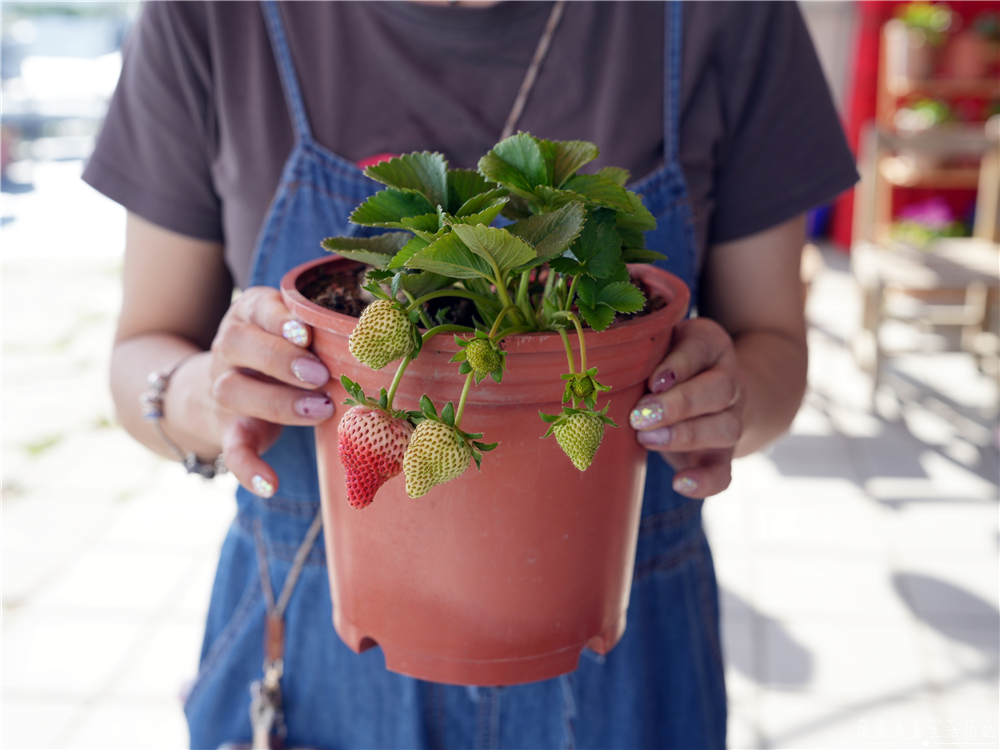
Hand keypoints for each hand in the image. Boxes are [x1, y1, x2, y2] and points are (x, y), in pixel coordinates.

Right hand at [207, 287, 335, 496]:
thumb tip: (379, 334)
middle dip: (281, 359)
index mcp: (250, 316)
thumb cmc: (283, 351)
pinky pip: (231, 451)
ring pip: (232, 391)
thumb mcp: (294, 330)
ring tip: (320, 410)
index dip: (280, 321)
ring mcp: (224, 390)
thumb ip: (321, 329)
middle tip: (320, 375)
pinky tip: (271, 484)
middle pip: (238, 345)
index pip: (257, 309)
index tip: (307, 334)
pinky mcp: (229, 431)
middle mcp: (229, 348)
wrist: (219, 389)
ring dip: (277, 402)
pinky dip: (249, 470)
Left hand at [629, 317, 745, 498]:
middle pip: (720, 390)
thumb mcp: (656, 349)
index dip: (678, 366)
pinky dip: (706, 481)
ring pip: (727, 428)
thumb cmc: (664, 366)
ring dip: (686, 436)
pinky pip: (725, 471)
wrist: (705, 394)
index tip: (652, 383)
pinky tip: (680, 483)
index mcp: (710, 345)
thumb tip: (604, 371)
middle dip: (679, 405)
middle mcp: (729, 380)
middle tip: (640, 416)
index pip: (701, 349)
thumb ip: (641, 355)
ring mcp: (731, 418)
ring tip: (646, 439)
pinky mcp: (723, 454)